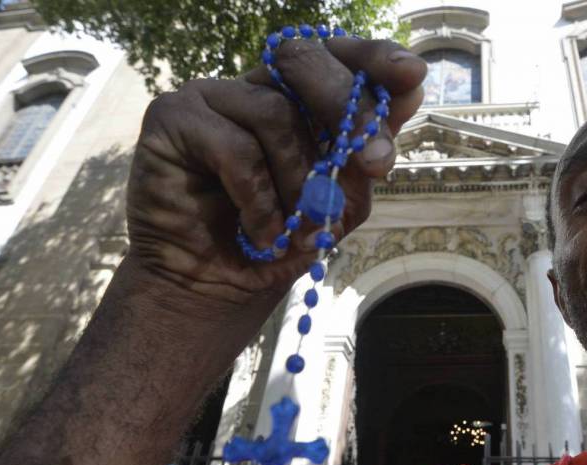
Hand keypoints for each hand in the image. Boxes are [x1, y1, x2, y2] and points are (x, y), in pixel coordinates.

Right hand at [125, 37, 426, 310]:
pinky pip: (235, 147)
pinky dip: (260, 199)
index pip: (334, 54)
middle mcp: (254, 88)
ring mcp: (211, 97)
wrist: (214, 287)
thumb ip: (365, 153)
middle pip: (304, 62)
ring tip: (298, 228)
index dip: (373, 57)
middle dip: (349, 110)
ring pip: (276, 113)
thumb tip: (409, 93)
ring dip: (300, 180)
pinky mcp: (173, 118)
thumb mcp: (338, 203)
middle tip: (375, 162)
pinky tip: (262, 233)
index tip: (412, 73)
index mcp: (296, 98)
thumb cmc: (275, 243)